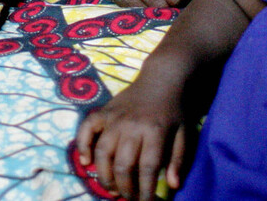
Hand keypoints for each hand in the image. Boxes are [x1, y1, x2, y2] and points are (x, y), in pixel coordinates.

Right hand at [75, 77, 191, 200]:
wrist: (162, 77)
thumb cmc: (174, 109)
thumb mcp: (184, 134)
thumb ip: (177, 160)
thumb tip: (172, 186)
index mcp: (155, 131)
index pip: (147, 168)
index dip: (145, 191)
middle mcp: (132, 125)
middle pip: (123, 165)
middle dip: (124, 189)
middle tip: (128, 198)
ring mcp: (115, 117)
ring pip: (103, 152)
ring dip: (104, 175)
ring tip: (111, 189)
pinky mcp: (104, 111)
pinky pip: (86, 128)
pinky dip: (82, 145)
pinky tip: (86, 162)